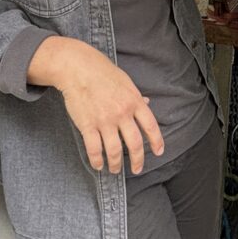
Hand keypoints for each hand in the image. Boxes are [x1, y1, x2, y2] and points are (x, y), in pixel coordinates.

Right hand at [28, 37, 163, 173]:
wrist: (78, 68)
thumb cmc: (103, 72)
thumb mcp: (126, 82)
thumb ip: (136, 96)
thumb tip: (147, 103)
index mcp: (134, 101)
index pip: (151, 126)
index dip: (156, 142)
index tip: (158, 152)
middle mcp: (122, 113)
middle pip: (135, 144)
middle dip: (137, 160)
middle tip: (137, 169)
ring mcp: (105, 120)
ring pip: (114, 150)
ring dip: (116, 164)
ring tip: (115, 169)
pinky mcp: (88, 125)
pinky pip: (94, 149)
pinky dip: (97, 160)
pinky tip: (98, 165)